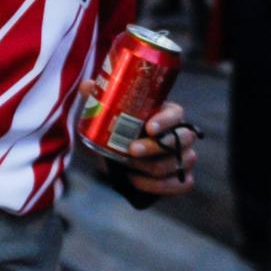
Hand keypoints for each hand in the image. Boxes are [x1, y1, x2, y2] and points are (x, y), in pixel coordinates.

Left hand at [80, 82, 199, 196]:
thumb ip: (100, 99)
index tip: (148, 127)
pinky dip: (160, 186)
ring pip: (180, 163)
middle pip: (182, 139)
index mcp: (168, 114)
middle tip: (131, 150)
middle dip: (155, 147)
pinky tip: (137, 181)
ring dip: (152, 168)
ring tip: (128, 168)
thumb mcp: (109, 115)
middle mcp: (182, 135)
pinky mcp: (183, 178)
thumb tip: (86, 85)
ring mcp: (185, 157)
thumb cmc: (121, 132)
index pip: (176, 114)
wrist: (122, 158)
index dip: (166, 121)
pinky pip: (182, 184)